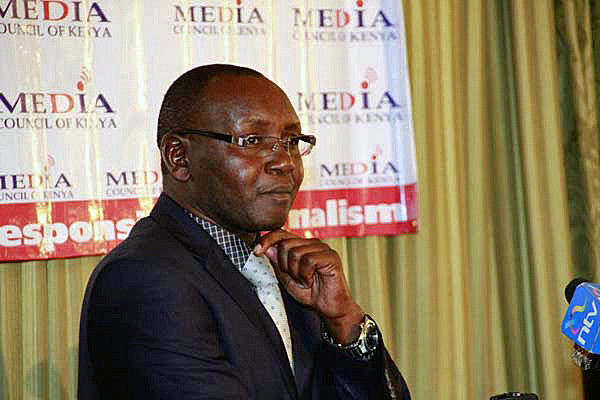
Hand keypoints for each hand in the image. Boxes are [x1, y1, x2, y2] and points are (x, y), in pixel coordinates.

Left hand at [254, 229, 364, 343]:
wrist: (329, 309)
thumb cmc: (310, 294)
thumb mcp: (287, 279)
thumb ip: (278, 264)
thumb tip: (268, 248)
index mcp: (302, 246)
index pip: (281, 233)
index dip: (267, 239)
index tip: (256, 251)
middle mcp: (312, 243)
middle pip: (286, 244)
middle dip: (284, 265)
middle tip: (295, 278)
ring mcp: (323, 248)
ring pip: (296, 252)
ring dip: (296, 272)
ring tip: (305, 281)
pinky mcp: (331, 256)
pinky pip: (309, 260)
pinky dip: (306, 274)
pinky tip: (312, 281)